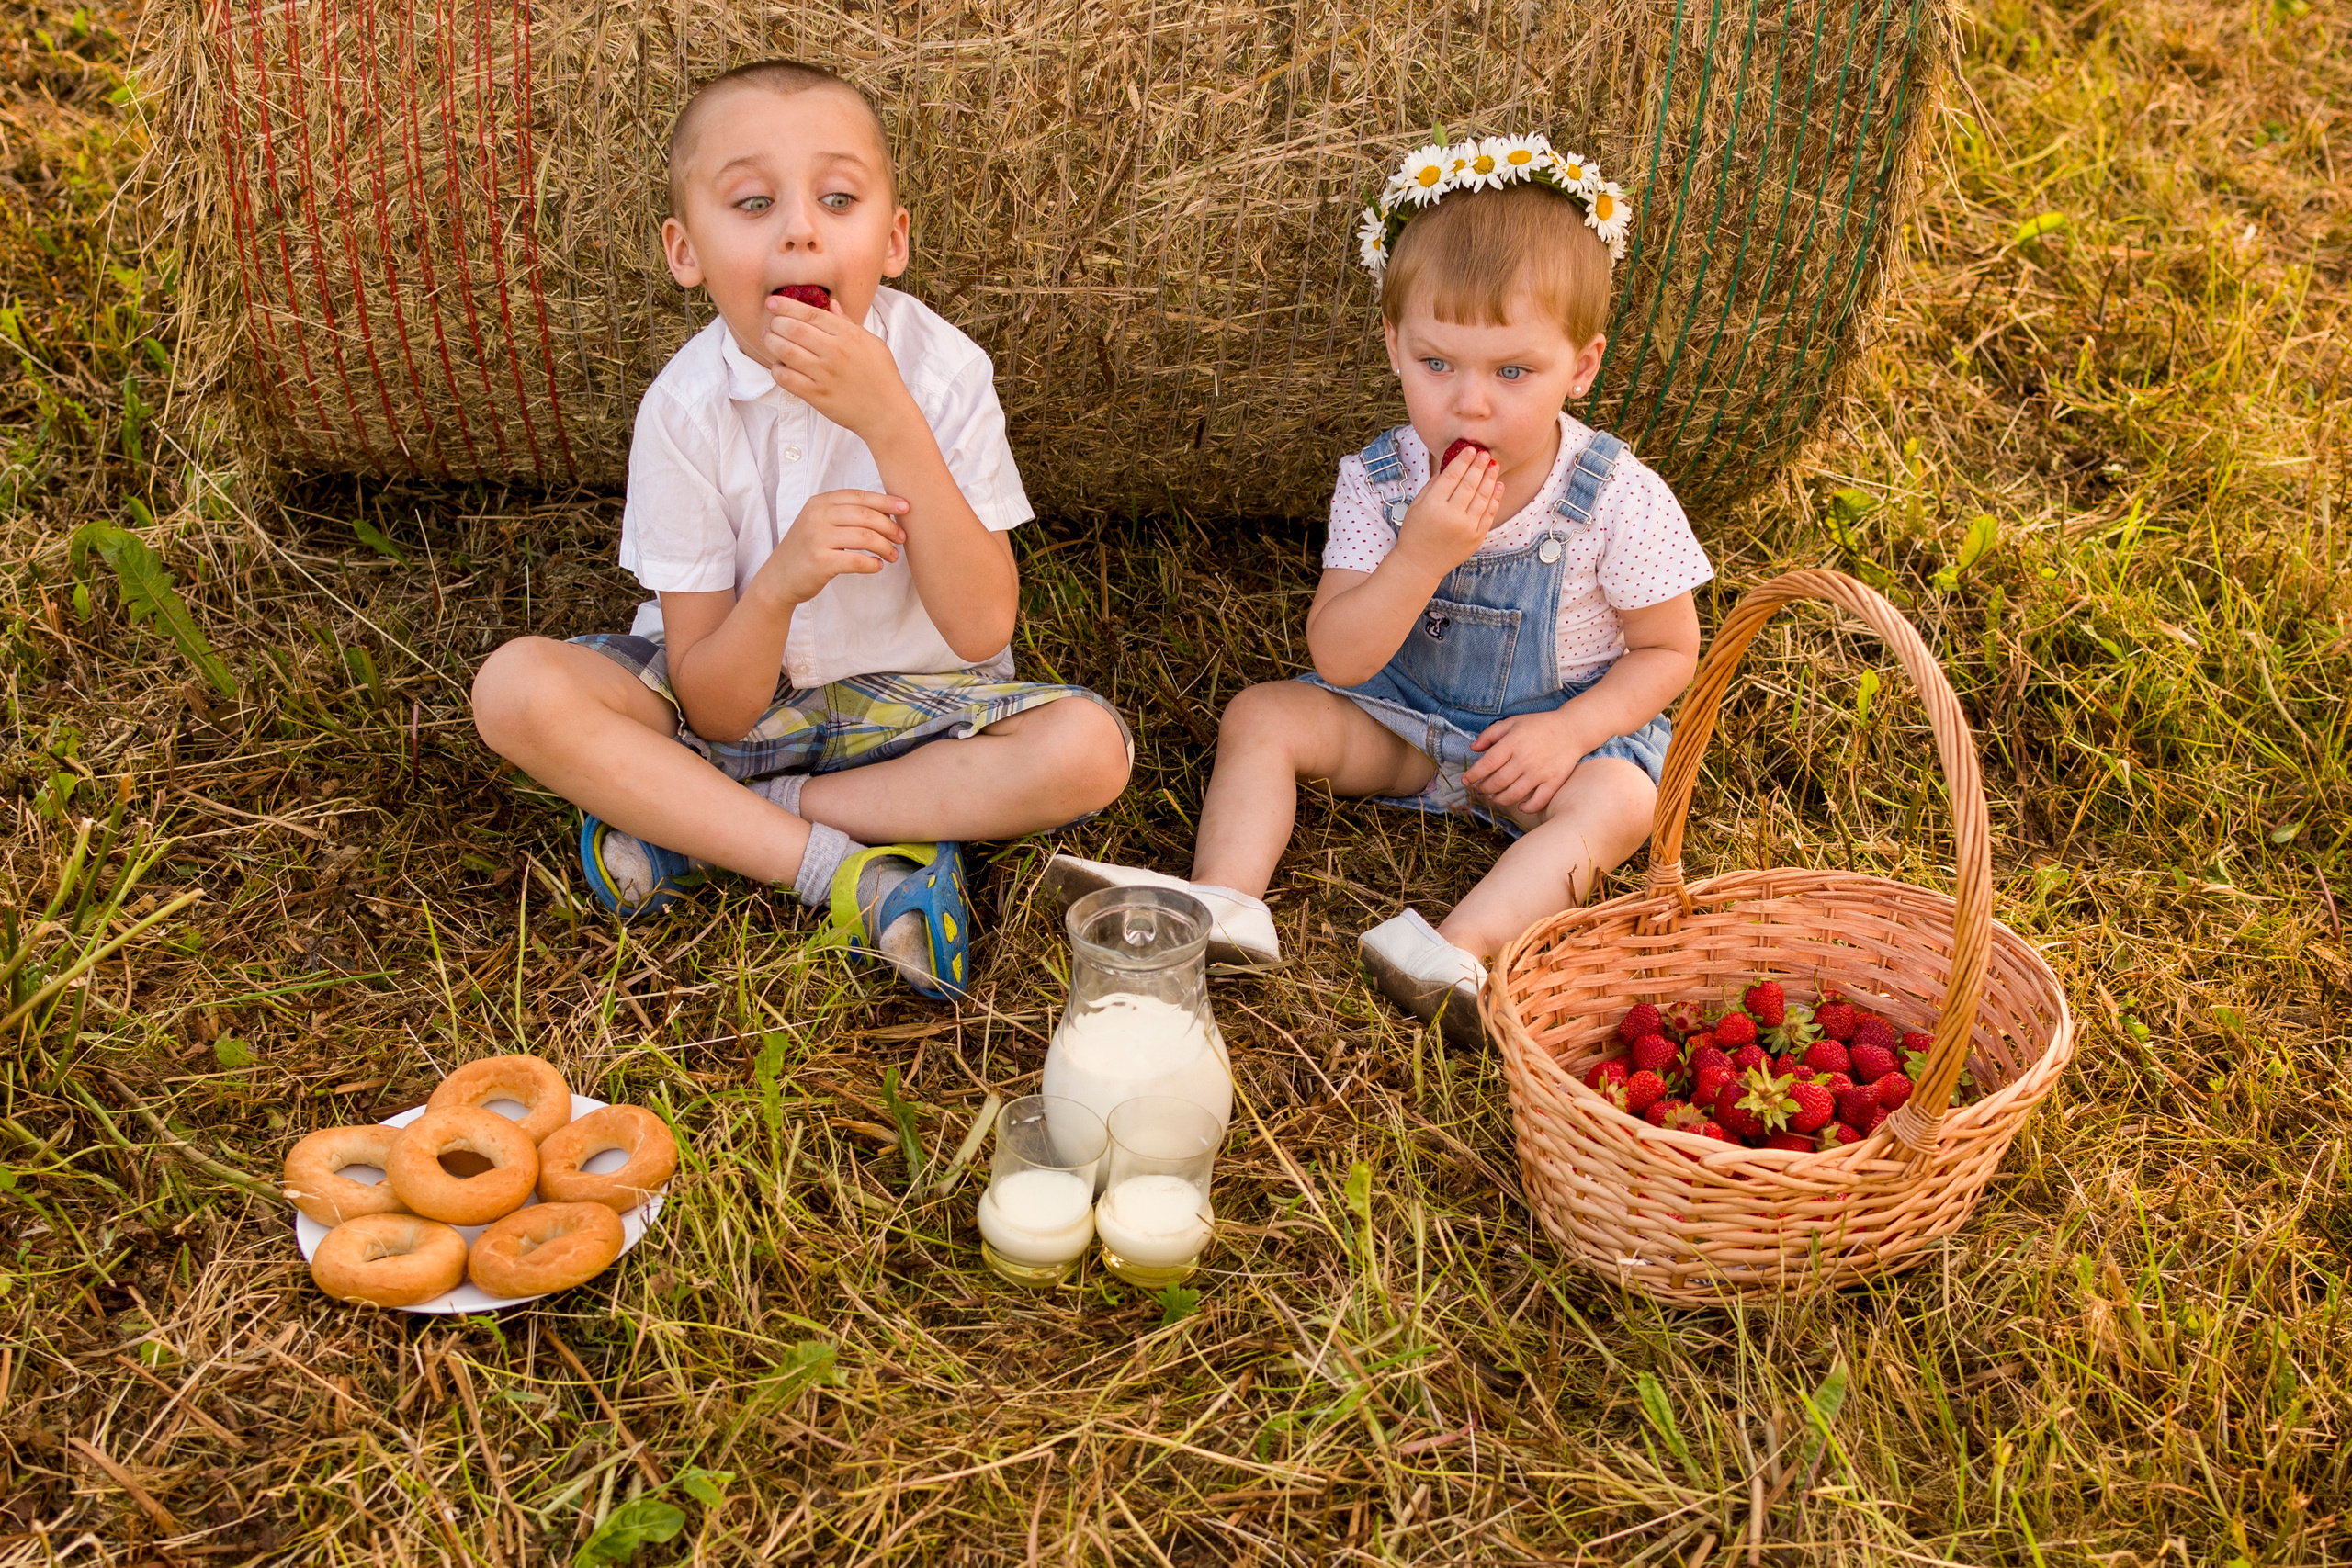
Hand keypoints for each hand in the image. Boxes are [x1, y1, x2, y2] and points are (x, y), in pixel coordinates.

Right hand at [753, 489, 909, 606]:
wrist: (779, 578)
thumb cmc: (807, 550)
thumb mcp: (819, 523)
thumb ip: (845, 514)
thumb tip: (888, 514)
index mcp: (819, 503)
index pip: (859, 497)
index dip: (885, 501)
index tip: (906, 508)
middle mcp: (817, 517)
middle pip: (865, 516)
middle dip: (890, 526)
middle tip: (902, 538)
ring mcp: (817, 538)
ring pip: (865, 537)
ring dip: (885, 547)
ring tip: (893, 555)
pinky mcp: (820, 562)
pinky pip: (857, 560)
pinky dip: (873, 564)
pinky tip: (878, 566)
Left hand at [764, 293, 920, 440]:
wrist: (887, 413)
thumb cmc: (881, 376)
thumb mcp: (872, 343)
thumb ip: (848, 323)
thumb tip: (831, 304)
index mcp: (849, 336)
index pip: (811, 314)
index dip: (786, 306)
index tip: (772, 303)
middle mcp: (835, 352)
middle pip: (794, 329)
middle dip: (776, 323)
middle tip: (771, 324)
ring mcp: (825, 375)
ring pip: (786, 351)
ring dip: (771, 342)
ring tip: (769, 340)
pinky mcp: (817, 396)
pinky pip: (787, 378)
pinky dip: (777, 369)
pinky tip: (779, 366)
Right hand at [1394, 443, 1502, 577]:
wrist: (1420, 564)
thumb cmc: (1415, 532)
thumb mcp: (1417, 505)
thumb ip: (1434, 485)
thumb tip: (1452, 466)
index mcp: (1434, 505)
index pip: (1452, 477)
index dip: (1463, 461)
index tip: (1470, 449)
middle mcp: (1452, 516)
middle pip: (1469, 484)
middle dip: (1479, 466)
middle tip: (1485, 453)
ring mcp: (1467, 528)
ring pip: (1482, 497)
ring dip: (1490, 478)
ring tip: (1493, 465)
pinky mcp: (1477, 537)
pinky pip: (1489, 513)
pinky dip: (1495, 498)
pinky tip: (1498, 485)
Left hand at [1463, 708, 1597, 814]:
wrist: (1573, 729)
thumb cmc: (1539, 725)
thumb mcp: (1513, 722)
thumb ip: (1490, 734)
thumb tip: (1473, 749)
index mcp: (1513, 743)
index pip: (1487, 764)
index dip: (1473, 775)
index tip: (1466, 780)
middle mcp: (1525, 759)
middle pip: (1497, 782)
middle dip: (1484, 788)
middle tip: (1480, 789)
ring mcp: (1540, 772)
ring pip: (1514, 794)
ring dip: (1500, 799)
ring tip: (1495, 797)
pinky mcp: (1554, 781)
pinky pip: (1538, 801)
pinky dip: (1528, 807)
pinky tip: (1521, 806)